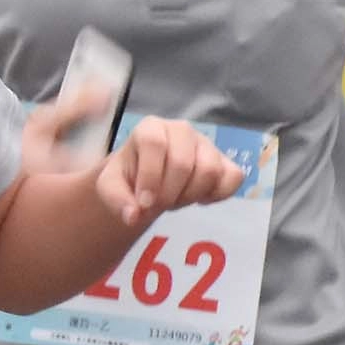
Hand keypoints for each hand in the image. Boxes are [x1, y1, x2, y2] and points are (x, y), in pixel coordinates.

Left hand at [86, 116, 244, 230]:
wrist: (147, 181)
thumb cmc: (129, 178)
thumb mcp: (111, 188)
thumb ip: (117, 200)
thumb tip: (134, 216)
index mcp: (150, 128)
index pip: (154, 144)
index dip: (150, 176)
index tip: (144, 203)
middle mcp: (181, 130)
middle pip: (184, 162)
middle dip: (170, 193)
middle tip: (160, 203)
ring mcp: (206, 144)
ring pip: (210, 170)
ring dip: (191, 194)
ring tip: (177, 199)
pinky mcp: (225, 161)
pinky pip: (233, 178)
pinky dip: (218, 195)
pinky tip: (200, 198)